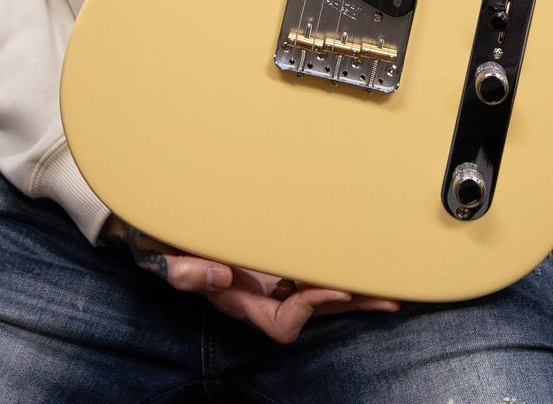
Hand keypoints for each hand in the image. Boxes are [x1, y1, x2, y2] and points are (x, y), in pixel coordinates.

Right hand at [103, 217, 398, 345]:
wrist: (164, 231)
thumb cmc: (168, 246)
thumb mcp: (167, 259)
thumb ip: (185, 272)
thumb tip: (219, 277)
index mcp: (241, 301)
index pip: (283, 320)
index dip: (310, 306)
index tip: (333, 289)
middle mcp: (262, 295)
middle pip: (314, 312)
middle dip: (352, 306)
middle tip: (388, 297)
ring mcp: (272, 279)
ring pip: (319, 294)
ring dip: (353, 291)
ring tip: (389, 284)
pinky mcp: (278, 259)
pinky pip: (313, 271)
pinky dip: (337, 268)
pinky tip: (359, 260)